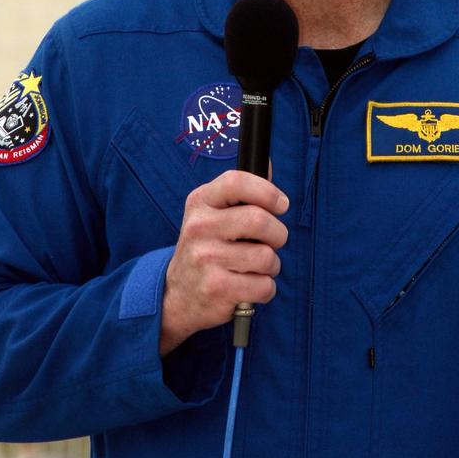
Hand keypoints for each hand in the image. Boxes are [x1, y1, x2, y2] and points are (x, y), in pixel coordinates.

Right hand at [160, 170, 288, 354]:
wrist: (178, 295)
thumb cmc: (207, 248)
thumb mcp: (213, 214)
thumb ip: (242, 192)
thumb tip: (267, 163)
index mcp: (200, 202)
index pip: (236, 181)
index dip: (267, 191)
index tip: (281, 204)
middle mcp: (199, 227)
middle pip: (260, 220)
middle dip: (278, 234)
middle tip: (272, 242)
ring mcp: (206, 258)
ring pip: (267, 257)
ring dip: (272, 266)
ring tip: (255, 267)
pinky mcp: (216, 288)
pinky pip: (264, 286)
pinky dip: (265, 289)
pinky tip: (249, 286)